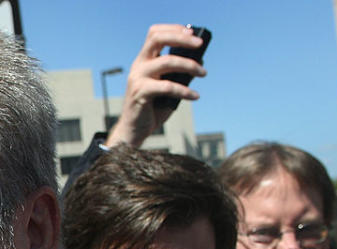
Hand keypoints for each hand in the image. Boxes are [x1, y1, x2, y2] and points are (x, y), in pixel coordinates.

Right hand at [105, 24, 206, 147]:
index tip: (192, 34)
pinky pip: (167, 86)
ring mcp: (137, 78)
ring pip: (166, 61)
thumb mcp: (167, 87)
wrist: (133, 131)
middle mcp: (138, 66)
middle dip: (181, 38)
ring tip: (203, 73)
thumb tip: (199, 63)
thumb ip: (178, 74)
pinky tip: (195, 96)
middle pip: (157, 39)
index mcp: (143, 61)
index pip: (155, 34)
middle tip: (199, 45)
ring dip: (189, 65)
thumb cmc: (151, 109)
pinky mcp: (140, 93)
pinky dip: (184, 91)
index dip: (173, 29)